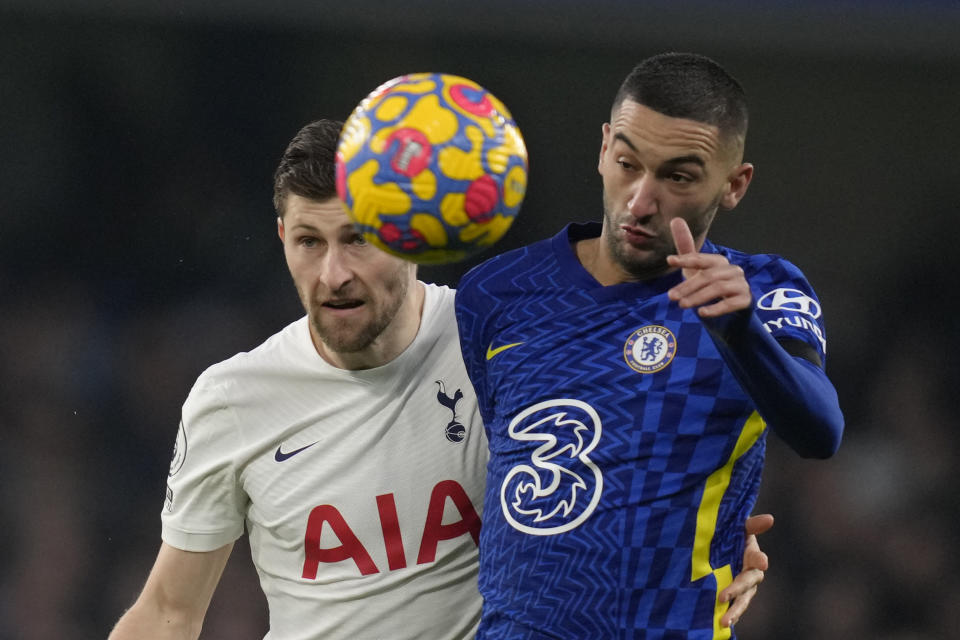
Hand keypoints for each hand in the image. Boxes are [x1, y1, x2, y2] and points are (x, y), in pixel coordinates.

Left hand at [666, 218, 751, 317]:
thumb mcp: (695, 270)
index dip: (685, 259)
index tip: (670, 261)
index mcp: (719, 261)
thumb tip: (675, 219)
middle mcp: (733, 270)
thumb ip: (686, 248)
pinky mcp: (746, 300)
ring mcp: (741, 285)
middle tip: (671, 296)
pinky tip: (702, 313)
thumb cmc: (711, 287)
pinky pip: (731, 303)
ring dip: (698, 297)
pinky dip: (716, 308)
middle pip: (708, 276)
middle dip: (687, 286)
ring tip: (682, 305)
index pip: (701, 258)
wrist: (732, 312)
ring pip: (718, 288)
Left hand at [719, 513, 773, 627]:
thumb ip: (751, 525)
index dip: (759, 560)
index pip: (758, 559)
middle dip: (736, 590)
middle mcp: (750, 574)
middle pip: (747, 584)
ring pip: (742, 601)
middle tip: (723, 597)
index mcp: (752, 555)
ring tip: (724, 622)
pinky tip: (720, 625)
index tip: (761, 562)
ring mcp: (743, 587)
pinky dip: (728, 616)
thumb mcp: (738, 527)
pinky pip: (733, 607)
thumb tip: (770, 519)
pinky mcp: (733, 595)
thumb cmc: (731, 534)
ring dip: (734, 612)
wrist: (719, 546)